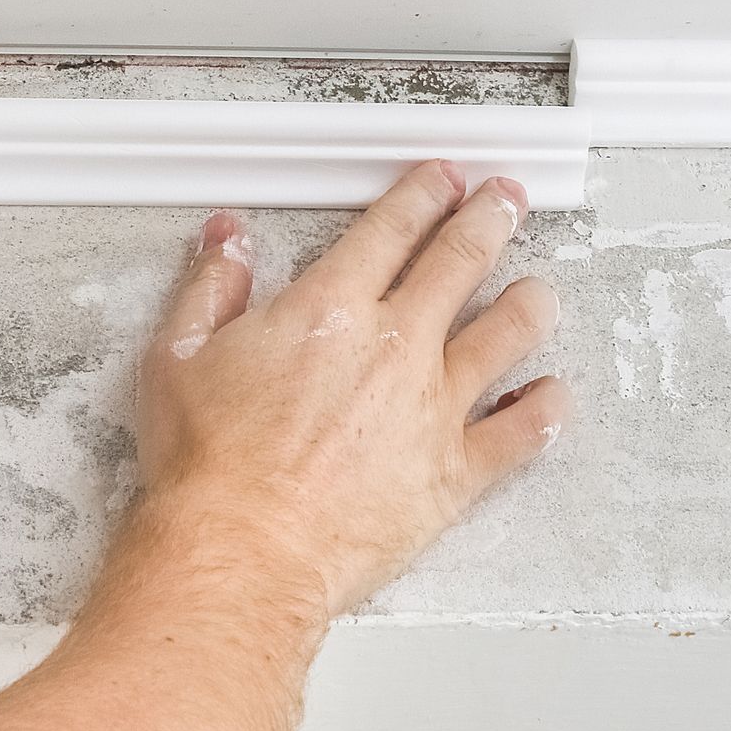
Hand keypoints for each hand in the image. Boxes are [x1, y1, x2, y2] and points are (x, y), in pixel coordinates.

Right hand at [134, 159, 569, 615]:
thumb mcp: (177, 356)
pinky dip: (545, 409)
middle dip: (490, 219)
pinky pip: (522, 432)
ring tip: (539, 290)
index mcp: (331, 308)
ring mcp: (434, 406)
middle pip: (461, 261)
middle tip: (507, 199)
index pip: (392, 229)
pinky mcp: (456, 471)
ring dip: (529, 303)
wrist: (242, 551)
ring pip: (507, 334)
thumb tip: (226, 241)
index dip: (424, 194)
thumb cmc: (208, 467)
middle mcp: (395, 345)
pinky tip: (553, 396)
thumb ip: (210, 288)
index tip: (444, 180)